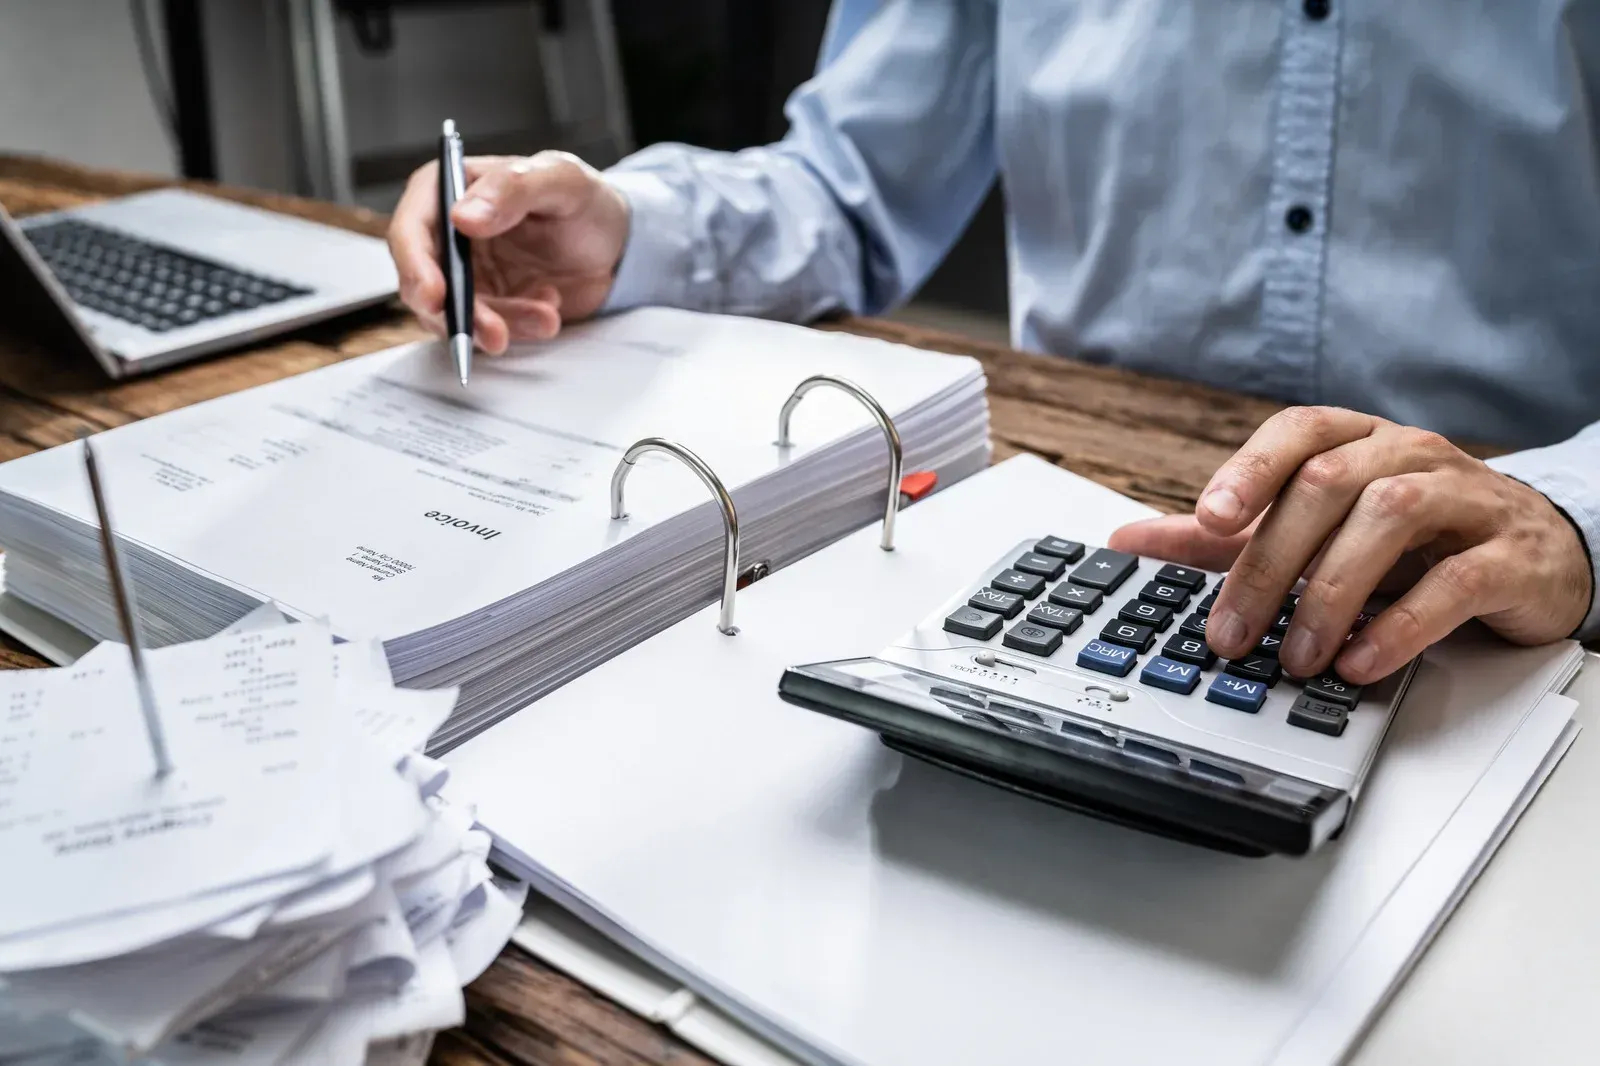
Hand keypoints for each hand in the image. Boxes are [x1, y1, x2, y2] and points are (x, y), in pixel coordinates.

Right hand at [386, 151, 629, 352]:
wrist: (616, 243)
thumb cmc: (585, 199)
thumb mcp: (560, 180)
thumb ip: (511, 191)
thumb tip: (461, 218)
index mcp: (450, 189)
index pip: (411, 228)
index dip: (416, 265)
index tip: (436, 295)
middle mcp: (447, 234)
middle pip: (425, 282)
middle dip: (458, 315)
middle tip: (495, 334)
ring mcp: (465, 275)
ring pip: (456, 315)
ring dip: (499, 325)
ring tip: (547, 318)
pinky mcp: (487, 306)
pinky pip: (486, 330)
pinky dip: (518, 328)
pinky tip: (550, 310)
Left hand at [1108, 407, 1592, 683]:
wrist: (1535, 551)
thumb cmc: (1413, 535)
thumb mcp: (1315, 527)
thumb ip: (1225, 535)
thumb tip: (1129, 540)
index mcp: (1358, 440)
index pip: (1299, 432)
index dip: (1251, 469)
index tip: (1209, 518)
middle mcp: (1410, 455)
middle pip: (1329, 485)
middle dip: (1270, 562)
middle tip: (1232, 632)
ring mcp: (1466, 498)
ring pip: (1391, 517)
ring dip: (1331, 593)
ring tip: (1296, 655)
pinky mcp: (1509, 555)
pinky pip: (1455, 581)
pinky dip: (1402, 623)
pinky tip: (1361, 660)